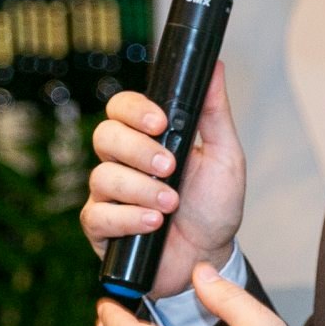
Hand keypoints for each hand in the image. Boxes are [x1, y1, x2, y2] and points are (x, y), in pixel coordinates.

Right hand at [81, 61, 245, 299]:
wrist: (211, 258)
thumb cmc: (214, 208)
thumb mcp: (225, 157)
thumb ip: (215, 113)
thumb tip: (216, 67)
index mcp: (148, 139)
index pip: (122, 108)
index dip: (135, 110)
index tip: (161, 123)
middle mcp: (123, 162)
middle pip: (105, 136)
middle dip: (139, 151)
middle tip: (170, 168)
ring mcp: (109, 194)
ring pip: (103, 176)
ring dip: (142, 190)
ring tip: (170, 205)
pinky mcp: (101, 227)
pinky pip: (99, 214)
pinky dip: (128, 218)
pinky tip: (153, 224)